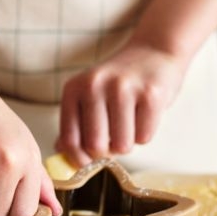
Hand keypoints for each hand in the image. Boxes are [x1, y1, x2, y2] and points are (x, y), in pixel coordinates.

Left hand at [56, 41, 187, 167]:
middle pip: (96, 146)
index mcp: (74, 88)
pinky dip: (145, 133)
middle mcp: (94, 84)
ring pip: (122, 146)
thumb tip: (62, 155)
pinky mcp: (151, 94)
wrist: (154, 52)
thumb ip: (74, 125)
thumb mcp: (88, 96)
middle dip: (107, 152)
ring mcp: (123, 87)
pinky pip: (144, 138)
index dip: (78, 159)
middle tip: (113, 136)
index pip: (69, 139)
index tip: (87, 163)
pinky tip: (144, 113)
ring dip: (127, 143)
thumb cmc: (118, 84)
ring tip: (129, 121)